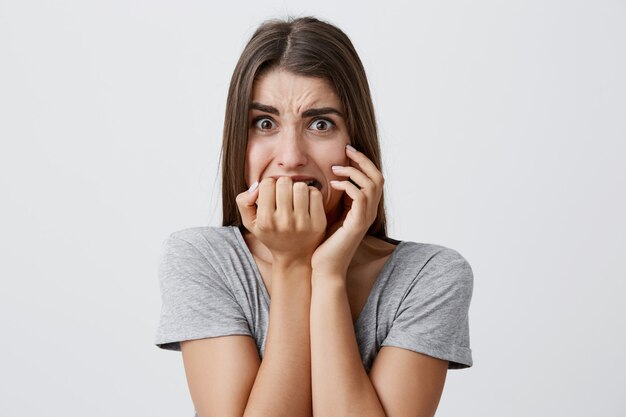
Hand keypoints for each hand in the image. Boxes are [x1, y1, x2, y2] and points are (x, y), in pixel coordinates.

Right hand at [236, 177, 326, 265]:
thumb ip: (243, 202)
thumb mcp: (250, 222)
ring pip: (301, 186)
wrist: (294, 256)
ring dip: (297, 189)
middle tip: (284, 195)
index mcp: (265, 220)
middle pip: (284, 182)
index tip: (271, 194)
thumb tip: (256, 186)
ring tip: (295, 198)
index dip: (269, 185)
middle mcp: (284, 222)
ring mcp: (303, 223)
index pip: (267, 183)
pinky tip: (306, 202)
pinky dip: (311, 193)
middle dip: (283, 185)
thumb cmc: (271, 234)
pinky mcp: (318, 223)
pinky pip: (315, 194)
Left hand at [311, 145, 383, 276]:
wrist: (324, 269)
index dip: (362, 162)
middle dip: (362, 160)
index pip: (373, 178)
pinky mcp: (358, 224)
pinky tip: (333, 183)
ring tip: (335, 168)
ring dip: (353, 171)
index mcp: (364, 208)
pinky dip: (348, 185)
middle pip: (378, 176)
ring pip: (371, 184)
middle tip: (347, 149)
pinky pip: (360, 196)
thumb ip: (336, 199)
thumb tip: (328, 178)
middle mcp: (370, 212)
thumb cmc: (324, 244)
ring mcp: (366, 218)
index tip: (346, 151)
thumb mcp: (330, 215)